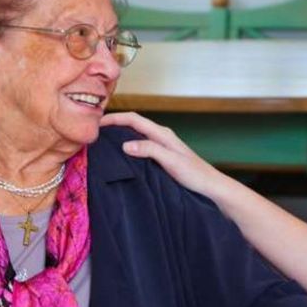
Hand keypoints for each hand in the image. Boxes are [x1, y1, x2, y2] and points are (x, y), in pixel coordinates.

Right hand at [100, 112, 224, 197]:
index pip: (134, 119)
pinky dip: (128, 148)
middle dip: (114, 125)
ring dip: (120, 137)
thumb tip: (125, 144)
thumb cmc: (196, 175)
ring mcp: (162, 147)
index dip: (114, 118)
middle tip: (94, 132)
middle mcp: (161, 137)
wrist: (212, 188)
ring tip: (103, 144)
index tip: (96, 123)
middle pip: (133, 125)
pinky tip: (122, 158)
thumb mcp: (172, 162)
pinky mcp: (163, 158)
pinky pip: (141, 148)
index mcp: (163, 134)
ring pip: (136, 136)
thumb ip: (150, 150)